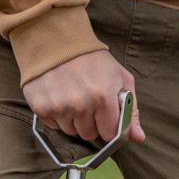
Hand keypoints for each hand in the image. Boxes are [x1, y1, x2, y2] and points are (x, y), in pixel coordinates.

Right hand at [23, 50, 144, 143]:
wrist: (58, 40)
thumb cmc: (93, 60)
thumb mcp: (120, 78)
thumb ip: (131, 110)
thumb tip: (138, 137)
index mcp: (103, 97)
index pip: (108, 133)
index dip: (107, 125)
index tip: (104, 114)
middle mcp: (80, 105)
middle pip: (88, 135)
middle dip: (90, 122)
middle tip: (87, 101)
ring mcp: (59, 107)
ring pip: (70, 132)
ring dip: (73, 120)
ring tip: (72, 97)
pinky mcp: (41, 108)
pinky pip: (54, 126)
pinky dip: (57, 115)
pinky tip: (59, 96)